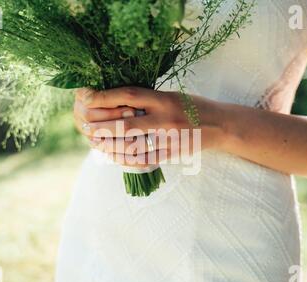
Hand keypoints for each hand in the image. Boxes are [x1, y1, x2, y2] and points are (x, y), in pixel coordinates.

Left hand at [73, 87, 218, 167]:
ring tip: (96, 144)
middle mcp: (165, 118)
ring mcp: (169, 138)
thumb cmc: (191, 106)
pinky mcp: (173, 154)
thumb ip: (147, 99)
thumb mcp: (170, 95)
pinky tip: (114, 157)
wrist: (220, 124)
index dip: (105, 97)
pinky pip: (145, 160)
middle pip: (126, 124)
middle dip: (101, 127)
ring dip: (110, 146)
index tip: (86, 97)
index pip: (129, 95)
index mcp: (164, 98)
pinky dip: (127, 160)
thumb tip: (114, 102)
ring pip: (133, 146)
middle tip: (85, 127)